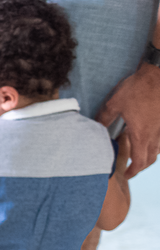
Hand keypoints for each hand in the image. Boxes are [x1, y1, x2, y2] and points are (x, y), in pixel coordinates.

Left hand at [97, 62, 159, 176]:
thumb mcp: (114, 104)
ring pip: (159, 149)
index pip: (140, 161)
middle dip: (141, 167)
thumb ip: (104, 118)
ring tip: (139, 156)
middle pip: (152, 158)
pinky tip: (148, 138)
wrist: (159, 74)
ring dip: (149, 156)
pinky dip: (155, 143)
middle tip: (132, 169)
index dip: (134, 171)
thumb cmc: (138, 89)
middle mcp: (155, 134)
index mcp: (141, 135)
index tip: (127, 175)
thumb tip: (95, 127)